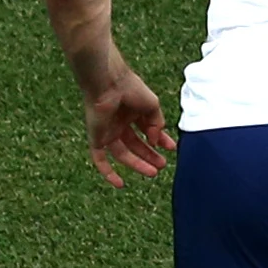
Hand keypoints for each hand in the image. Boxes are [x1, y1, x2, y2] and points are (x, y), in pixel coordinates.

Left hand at [82, 66, 176, 186]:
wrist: (108, 83)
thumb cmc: (130, 88)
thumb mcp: (152, 105)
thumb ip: (156, 124)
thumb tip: (155, 141)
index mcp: (131, 112)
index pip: (146, 130)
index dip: (160, 140)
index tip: (171, 149)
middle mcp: (118, 122)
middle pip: (134, 145)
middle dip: (149, 155)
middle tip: (162, 165)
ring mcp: (106, 131)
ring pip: (122, 154)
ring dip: (137, 164)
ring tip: (154, 172)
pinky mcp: (96, 138)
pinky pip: (99, 158)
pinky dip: (108, 172)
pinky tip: (119, 184)